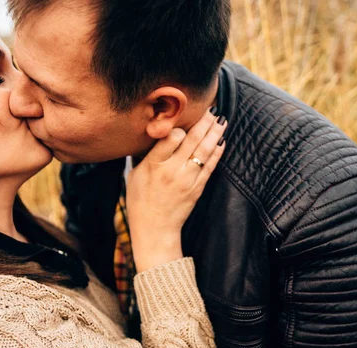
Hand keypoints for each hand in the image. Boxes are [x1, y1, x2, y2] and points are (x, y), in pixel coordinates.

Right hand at [126, 108, 226, 272]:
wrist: (154, 229)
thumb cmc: (140, 200)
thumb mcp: (134, 175)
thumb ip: (145, 154)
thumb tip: (154, 131)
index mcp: (152, 166)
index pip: (170, 137)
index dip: (179, 125)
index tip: (183, 117)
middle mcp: (171, 172)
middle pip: (192, 140)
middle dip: (203, 122)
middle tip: (210, 109)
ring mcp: (187, 180)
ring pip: (204, 151)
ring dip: (214, 133)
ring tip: (221, 120)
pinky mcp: (197, 188)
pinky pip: (210, 166)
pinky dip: (217, 152)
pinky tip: (221, 140)